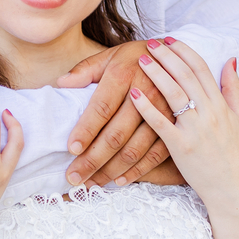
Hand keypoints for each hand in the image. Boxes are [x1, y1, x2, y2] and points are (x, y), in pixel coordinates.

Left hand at [57, 41, 176, 186]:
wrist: (176, 57)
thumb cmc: (136, 59)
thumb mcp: (110, 55)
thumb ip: (85, 70)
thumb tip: (62, 84)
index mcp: (123, 74)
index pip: (102, 107)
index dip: (87, 130)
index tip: (71, 149)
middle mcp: (144, 94)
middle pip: (116, 134)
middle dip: (93, 159)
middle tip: (74, 176)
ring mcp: (162, 112)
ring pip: (135, 149)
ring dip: (112, 170)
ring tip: (92, 183)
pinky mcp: (174, 126)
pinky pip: (155, 154)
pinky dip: (137, 171)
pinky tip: (119, 180)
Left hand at [128, 41, 238, 218]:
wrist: (232, 188)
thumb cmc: (232, 154)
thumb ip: (233, 88)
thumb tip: (231, 59)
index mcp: (221, 104)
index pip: (201, 69)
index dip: (184, 51)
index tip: (169, 40)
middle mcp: (209, 113)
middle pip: (186, 76)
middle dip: (167, 56)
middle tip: (150, 43)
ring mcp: (195, 129)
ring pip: (174, 94)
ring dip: (157, 73)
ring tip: (141, 59)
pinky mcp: (181, 147)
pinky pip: (161, 123)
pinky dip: (147, 107)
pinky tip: (133, 93)